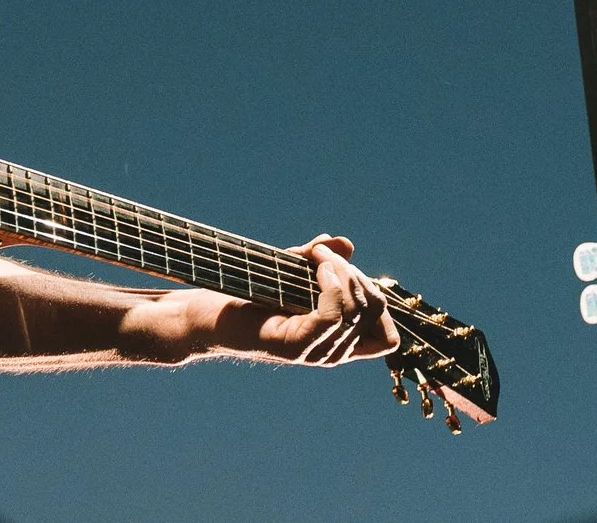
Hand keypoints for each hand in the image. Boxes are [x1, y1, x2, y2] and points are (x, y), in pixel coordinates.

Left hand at [252, 235, 398, 365]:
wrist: (209, 318)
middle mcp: (332, 352)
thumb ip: (321, 259)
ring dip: (341, 272)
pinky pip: (333, 316)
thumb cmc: (249, 295)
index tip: (347, 272)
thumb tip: (345, 244)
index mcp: (338, 341)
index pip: (387, 338)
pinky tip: (316, 268)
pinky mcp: (296, 347)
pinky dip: (330, 285)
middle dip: (355, 273)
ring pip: (357, 310)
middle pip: (375, 310)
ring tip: (316, 257)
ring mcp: (316, 352)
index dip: (377, 300)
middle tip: (323, 255)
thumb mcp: (292, 270)